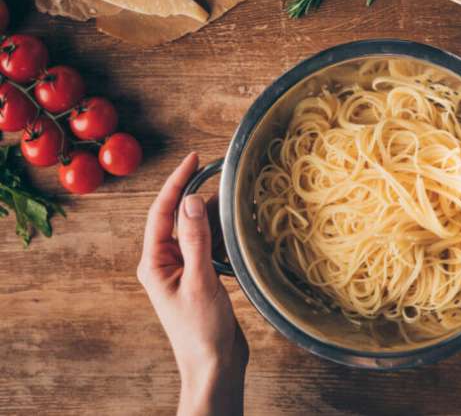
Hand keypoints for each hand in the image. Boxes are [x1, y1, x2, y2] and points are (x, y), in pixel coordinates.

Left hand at [138, 153, 247, 415]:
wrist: (214, 365)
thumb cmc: (201, 330)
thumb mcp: (199, 281)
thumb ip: (196, 240)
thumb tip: (190, 200)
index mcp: (156, 262)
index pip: (162, 212)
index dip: (176, 182)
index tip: (193, 158)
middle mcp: (167, 263)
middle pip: (181, 218)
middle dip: (200, 196)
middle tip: (223, 174)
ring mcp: (186, 270)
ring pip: (200, 232)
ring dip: (216, 217)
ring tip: (238, 200)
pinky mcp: (204, 278)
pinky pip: (213, 248)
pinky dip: (226, 236)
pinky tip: (242, 229)